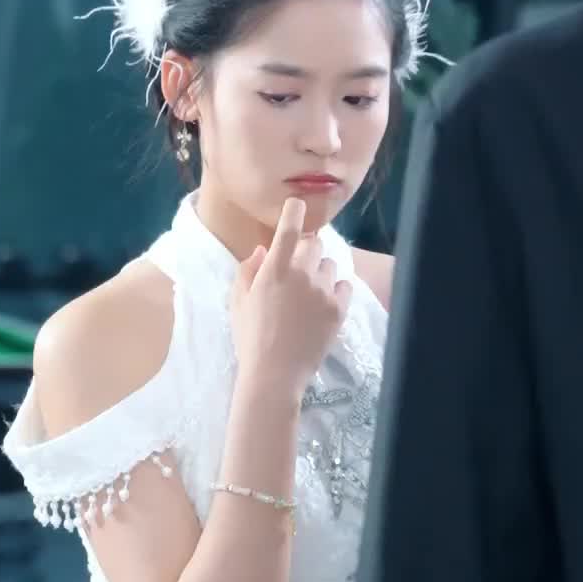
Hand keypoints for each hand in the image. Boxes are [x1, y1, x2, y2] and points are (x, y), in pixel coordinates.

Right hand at [231, 195, 350, 393]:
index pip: (289, 227)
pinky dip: (336, 289)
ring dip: (321, 271)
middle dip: (307, 250)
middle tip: (298, 271)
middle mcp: (301, 274)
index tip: (297, 207)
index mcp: (274, 269)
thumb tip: (263, 250)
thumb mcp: (238, 302)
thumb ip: (248, 270)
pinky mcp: (339, 309)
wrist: (274, 374)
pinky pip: (345, 284)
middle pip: (314, 243)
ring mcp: (323, 291)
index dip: (295, 211)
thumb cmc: (250, 338)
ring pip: (330, 264)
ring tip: (310, 293)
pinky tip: (324, 303)